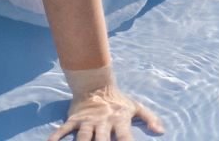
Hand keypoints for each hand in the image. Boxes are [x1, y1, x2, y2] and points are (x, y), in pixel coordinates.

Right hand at [49, 85, 163, 139]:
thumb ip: (149, 118)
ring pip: (83, 137)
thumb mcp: (136, 107)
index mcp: (119, 120)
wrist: (95, 84)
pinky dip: (56, 136)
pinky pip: (64, 129)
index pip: (125, 137)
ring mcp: (87, 121)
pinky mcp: (74, 119)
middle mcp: (103, 122)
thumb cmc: (118, 101)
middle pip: (101, 140)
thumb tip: (161, 131)